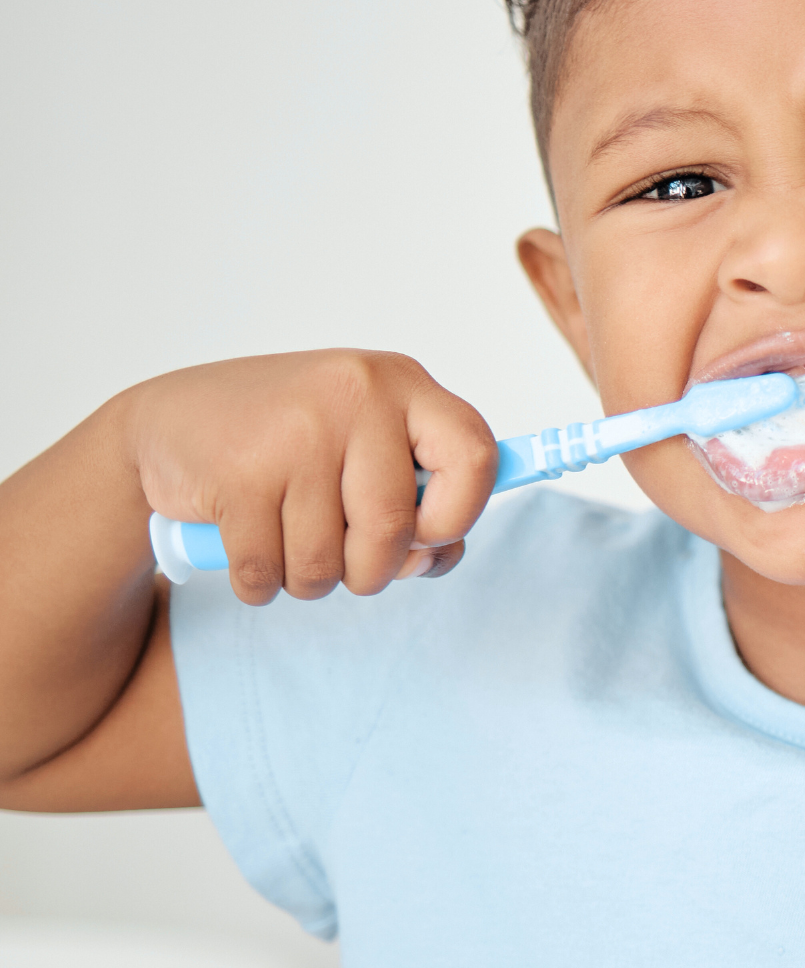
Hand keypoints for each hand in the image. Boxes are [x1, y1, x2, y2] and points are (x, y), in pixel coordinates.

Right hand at [101, 352, 496, 605]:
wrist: (165, 425)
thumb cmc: (285, 445)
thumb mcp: (363, 445)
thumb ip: (419, 498)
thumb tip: (437, 556)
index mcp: (400, 384)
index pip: (476, 456)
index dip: (460, 515)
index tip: (429, 534)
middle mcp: (352, 397)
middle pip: (396, 530)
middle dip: (371, 570)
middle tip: (346, 559)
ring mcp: (293, 434)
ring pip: (328, 564)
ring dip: (309, 579)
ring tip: (287, 540)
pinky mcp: (236, 476)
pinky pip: (268, 572)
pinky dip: (260, 583)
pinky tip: (248, 546)